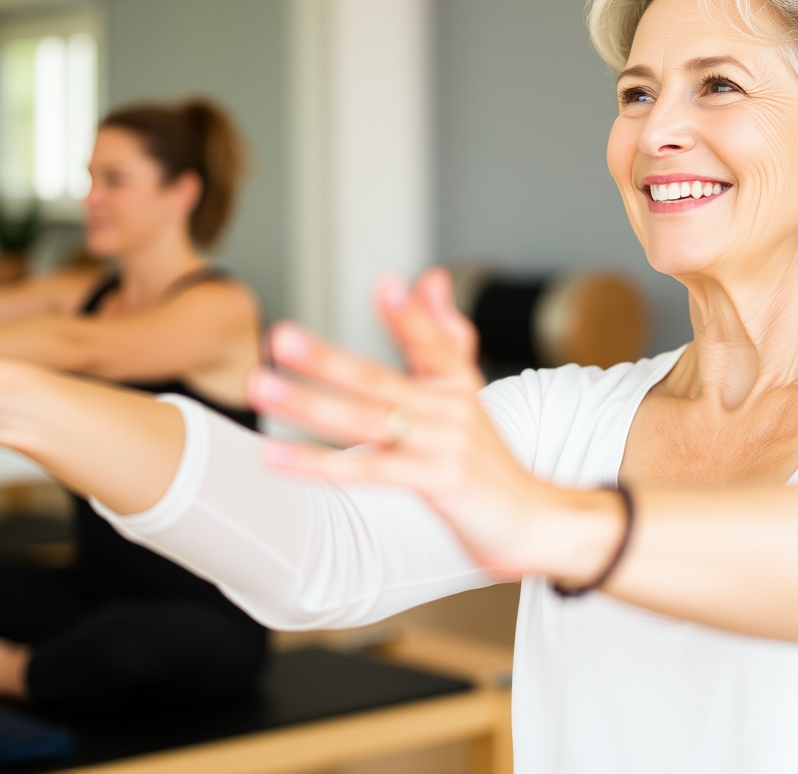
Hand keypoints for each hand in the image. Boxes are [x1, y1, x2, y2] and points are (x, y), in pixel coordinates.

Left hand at [249, 268, 560, 578]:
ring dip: (310, 405)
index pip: (433, 341)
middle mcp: (453, 409)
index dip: (410, 316)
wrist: (534, 522)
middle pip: (381, 380)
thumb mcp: (467, 393)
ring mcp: (446, 447)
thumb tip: (428, 275)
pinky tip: (276, 456)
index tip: (386, 284)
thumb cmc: (488, 460)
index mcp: (459, 384)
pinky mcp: (439, 483)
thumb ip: (443, 334)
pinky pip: (370, 471)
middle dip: (328, 359)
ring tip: (263, 386)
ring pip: (367, 422)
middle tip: (281, 337)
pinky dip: (319, 464)